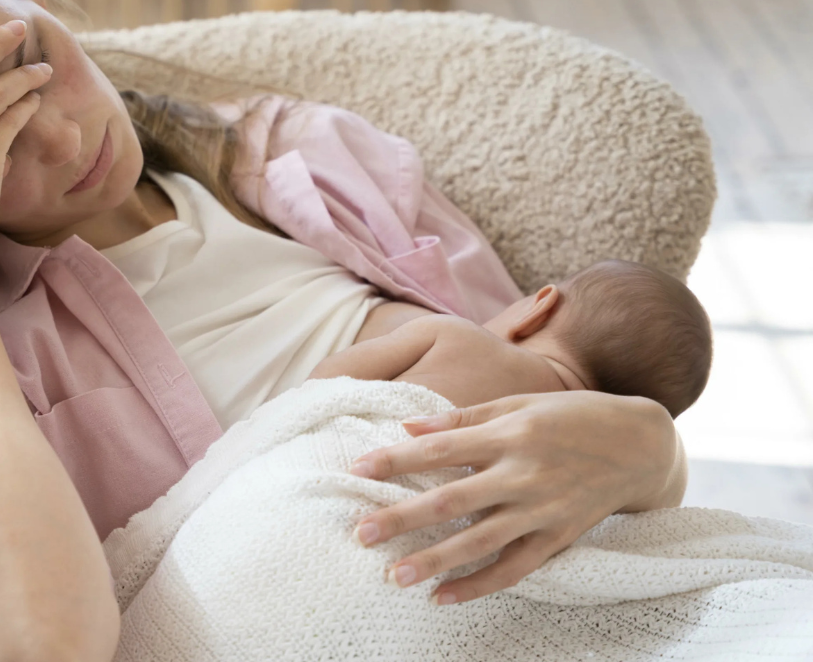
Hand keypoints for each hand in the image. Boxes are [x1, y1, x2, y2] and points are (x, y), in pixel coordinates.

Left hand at [348, 390, 679, 605]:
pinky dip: (479, 585)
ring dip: (435, 561)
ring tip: (394, 576)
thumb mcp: (518, 403)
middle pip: (453, 500)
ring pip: (481, 542)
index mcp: (510, 434)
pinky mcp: (559, 537)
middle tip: (361, 533)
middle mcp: (524, 473)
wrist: (641, 445)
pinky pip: (514, 568)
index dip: (397, 459)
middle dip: (404, 517)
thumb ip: (462, 419)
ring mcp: (543, 509)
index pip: (441, 448)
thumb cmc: (570, 416)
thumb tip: (406, 428)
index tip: (358, 469)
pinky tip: (442, 597)